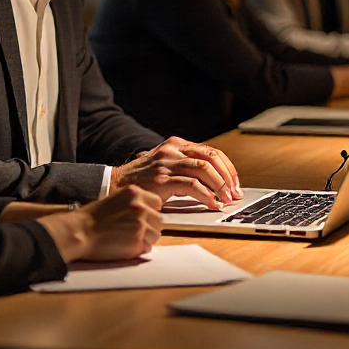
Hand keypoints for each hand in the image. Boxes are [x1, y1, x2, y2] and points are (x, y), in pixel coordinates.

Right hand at [42, 186, 161, 262]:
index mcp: (135, 193)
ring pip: (156, 235)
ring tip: (127, 239)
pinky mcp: (136, 242)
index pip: (157, 202)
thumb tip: (148, 211)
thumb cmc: (92, 217)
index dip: (150, 212)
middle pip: (159, 220)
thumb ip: (133, 203)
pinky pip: (147, 248)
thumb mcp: (115, 199)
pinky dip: (139, 249)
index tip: (143, 217)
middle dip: (150, 227)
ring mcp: (140, 225)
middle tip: (133, 231)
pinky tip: (124, 246)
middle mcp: (140, 207)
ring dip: (145, 239)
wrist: (79, 232)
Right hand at [110, 137, 241, 209]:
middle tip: (235, 192)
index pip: (210, 151)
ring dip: (220, 186)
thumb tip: (213, 180)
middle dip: (228, 176)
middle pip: (211, 158)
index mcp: (175, 144)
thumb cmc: (140, 179)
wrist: (114, 185)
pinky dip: (206, 195)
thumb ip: (184, 166)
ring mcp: (166, 163)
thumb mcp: (163, 165)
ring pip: (204, 169)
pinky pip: (192, 185)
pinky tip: (212, 204)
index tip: (235, 182)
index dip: (227, 167)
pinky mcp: (161, 179)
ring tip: (227, 199)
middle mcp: (172, 149)